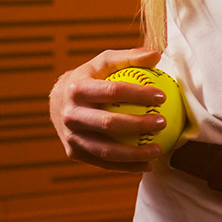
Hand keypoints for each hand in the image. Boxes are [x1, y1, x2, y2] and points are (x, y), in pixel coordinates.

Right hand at [49, 48, 167, 171]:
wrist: (58, 102)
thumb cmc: (90, 78)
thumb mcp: (105, 62)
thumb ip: (130, 57)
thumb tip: (157, 55)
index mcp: (77, 89)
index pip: (112, 90)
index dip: (138, 93)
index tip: (162, 96)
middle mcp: (70, 114)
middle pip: (108, 123)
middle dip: (138, 124)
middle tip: (163, 122)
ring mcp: (71, 136)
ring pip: (105, 150)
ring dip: (134, 154)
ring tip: (159, 150)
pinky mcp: (73, 153)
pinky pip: (103, 162)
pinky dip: (126, 166)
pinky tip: (148, 165)